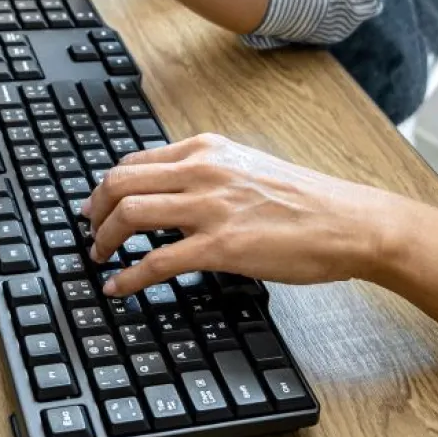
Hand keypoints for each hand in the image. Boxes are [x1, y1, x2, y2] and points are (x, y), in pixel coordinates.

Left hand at [83, 134, 397, 296]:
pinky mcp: (221, 246)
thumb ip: (205, 172)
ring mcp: (210, 207)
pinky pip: (156, 261)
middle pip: (121, 181)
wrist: (347, 221)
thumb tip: (168, 192)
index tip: (96, 204)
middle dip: (95, 209)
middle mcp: (202, 170)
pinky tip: (119, 287)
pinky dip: (128, 276)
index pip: (135, 160)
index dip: (107, 186)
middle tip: (90, 232)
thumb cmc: (303, 199)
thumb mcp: (246, 167)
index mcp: (206, 149)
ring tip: (99, 257)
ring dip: (104, 239)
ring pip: (129, 214)